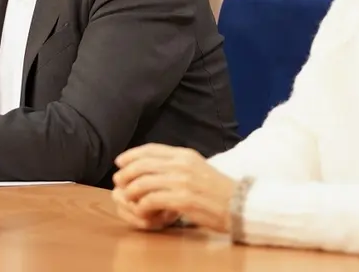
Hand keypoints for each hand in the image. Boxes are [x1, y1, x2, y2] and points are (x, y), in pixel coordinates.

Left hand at [112, 144, 235, 233]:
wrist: (240, 205)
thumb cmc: (217, 190)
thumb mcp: (197, 168)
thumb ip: (177, 165)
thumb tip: (153, 165)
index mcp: (185, 154)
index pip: (151, 149)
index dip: (131, 154)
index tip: (119, 161)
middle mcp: (182, 164)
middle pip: (143, 164)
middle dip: (126, 173)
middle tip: (118, 182)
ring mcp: (183, 181)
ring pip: (144, 182)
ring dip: (131, 191)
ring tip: (128, 198)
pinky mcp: (184, 199)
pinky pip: (153, 199)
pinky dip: (143, 206)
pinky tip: (142, 210)